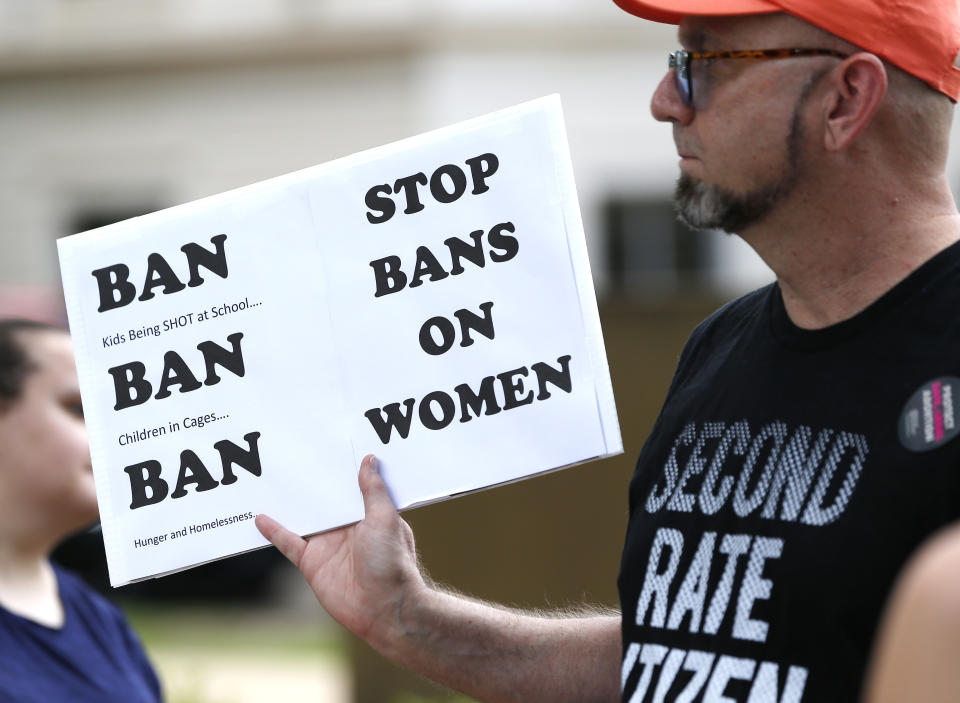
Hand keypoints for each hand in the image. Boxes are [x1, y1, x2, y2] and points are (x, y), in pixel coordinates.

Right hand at [256, 454, 426, 645]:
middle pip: (323, 500)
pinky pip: (289, 543)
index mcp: (368, 514)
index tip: (328, 446)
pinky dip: (274, 531)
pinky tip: (260, 517)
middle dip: (311, 482)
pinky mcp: (312, 563)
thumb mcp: (385, 518)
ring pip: (304, 518)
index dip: (341, 469)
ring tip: (270, 480)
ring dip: (289, 503)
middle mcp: (346, 527)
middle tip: (291, 455)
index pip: (351, 486)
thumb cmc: (393, 563)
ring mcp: (328, 544)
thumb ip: (373, 491)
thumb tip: (369, 460)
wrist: (384, 608)